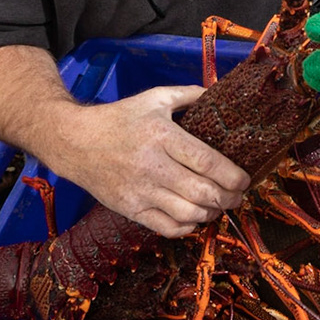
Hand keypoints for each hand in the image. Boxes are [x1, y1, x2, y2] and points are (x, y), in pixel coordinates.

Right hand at [42, 84, 249, 236]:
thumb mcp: (153, 98)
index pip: (207, 163)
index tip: (245, 179)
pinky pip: (166, 228)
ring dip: (211, 213)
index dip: (233, 176)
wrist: (74, 141)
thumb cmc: (118, 119)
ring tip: (218, 205)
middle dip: (228, 198)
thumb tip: (218, 92)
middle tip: (237, 196)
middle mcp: (152, 166)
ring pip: (188, 213)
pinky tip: (193, 218)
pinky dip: (187, 227)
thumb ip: (188, 95)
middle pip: (203, 192)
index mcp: (162, 136)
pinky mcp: (130, 209)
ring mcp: (140, 191)